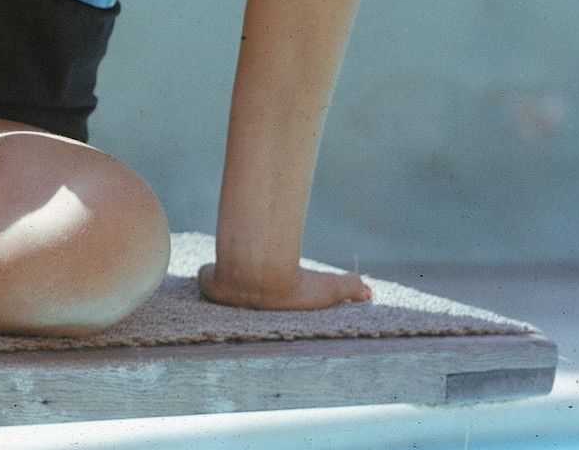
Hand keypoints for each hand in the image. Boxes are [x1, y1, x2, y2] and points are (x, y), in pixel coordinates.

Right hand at [197, 260, 372, 310]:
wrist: (258, 275)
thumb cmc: (293, 286)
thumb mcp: (327, 287)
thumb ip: (349, 288)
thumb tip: (371, 293)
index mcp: (275, 310)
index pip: (273, 309)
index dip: (276, 302)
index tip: (276, 296)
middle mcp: (248, 310)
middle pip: (244, 304)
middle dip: (247, 300)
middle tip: (251, 288)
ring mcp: (226, 297)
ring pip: (222, 290)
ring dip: (226, 284)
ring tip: (229, 277)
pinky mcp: (209, 282)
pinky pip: (207, 277)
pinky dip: (209, 274)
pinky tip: (216, 267)